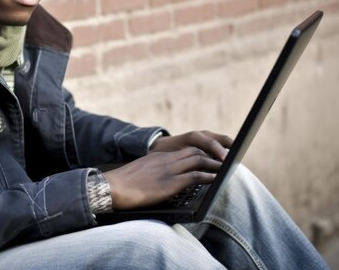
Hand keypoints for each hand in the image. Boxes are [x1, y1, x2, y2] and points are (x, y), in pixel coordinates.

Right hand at [103, 130, 232, 209]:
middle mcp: (166, 159)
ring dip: (215, 165)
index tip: (212, 158)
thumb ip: (152, 172)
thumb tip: (157, 182)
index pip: (186, 150)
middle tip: (225, 163)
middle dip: (212, 157)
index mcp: (158, 156)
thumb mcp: (140, 172)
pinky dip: (209, 177)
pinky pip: (195, 176)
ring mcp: (168, 170)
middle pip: (196, 152)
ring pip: (199, 161)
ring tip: (227, 170)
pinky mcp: (170, 183)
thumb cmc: (121, 184)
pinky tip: (217, 180)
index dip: (202, 154)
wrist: (111, 187)